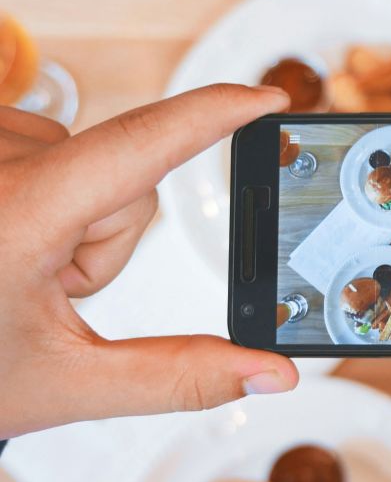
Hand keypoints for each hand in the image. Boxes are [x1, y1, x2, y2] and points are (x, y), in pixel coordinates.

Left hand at [0, 84, 298, 438]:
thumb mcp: (68, 382)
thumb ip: (181, 376)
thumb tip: (272, 371)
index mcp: (13, 216)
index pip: (139, 146)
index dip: (214, 116)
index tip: (267, 99)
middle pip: (126, 177)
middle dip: (112, 236)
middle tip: (50, 287)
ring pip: (92, 160)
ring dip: (76, 214)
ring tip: (18, 260)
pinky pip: (49, 144)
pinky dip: (47, 190)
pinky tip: (6, 230)